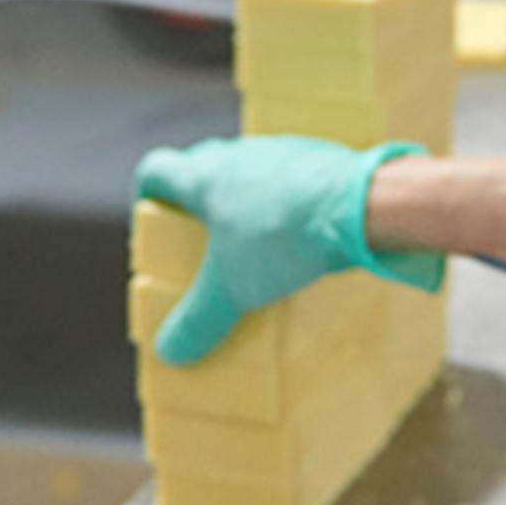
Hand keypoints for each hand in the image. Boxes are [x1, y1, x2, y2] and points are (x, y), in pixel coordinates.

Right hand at [134, 136, 444, 365]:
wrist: (357, 205)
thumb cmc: (280, 238)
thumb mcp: (232, 289)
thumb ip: (199, 320)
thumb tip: (169, 352)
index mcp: (204, 177)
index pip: (157, 169)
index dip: (148, 194)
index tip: (155, 222)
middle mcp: (239, 155)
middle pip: (204, 169)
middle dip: (200, 204)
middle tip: (205, 244)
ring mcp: (283, 152)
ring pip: (251, 173)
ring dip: (247, 203)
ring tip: (257, 246)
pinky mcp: (322, 160)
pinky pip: (293, 180)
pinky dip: (288, 205)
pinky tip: (303, 238)